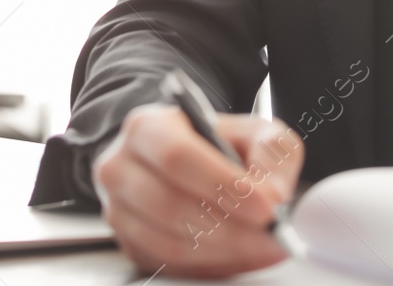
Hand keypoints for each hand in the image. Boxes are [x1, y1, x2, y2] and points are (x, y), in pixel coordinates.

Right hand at [93, 104, 304, 277]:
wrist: (190, 163)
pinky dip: (211, 265)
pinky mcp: (129, 245)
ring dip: (224, 251)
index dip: (220, 183)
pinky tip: (241, 254)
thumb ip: (271, 154)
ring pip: (169, 242)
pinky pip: (168, 265)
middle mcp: (121, 167)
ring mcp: (119, 209)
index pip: (176, 156)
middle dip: (230, 227)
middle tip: (271, 236)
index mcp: (148, 127)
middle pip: (170, 205)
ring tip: (264, 246)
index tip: (264, 205)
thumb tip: (273, 197)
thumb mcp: (252, 131)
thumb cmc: (218, 145)